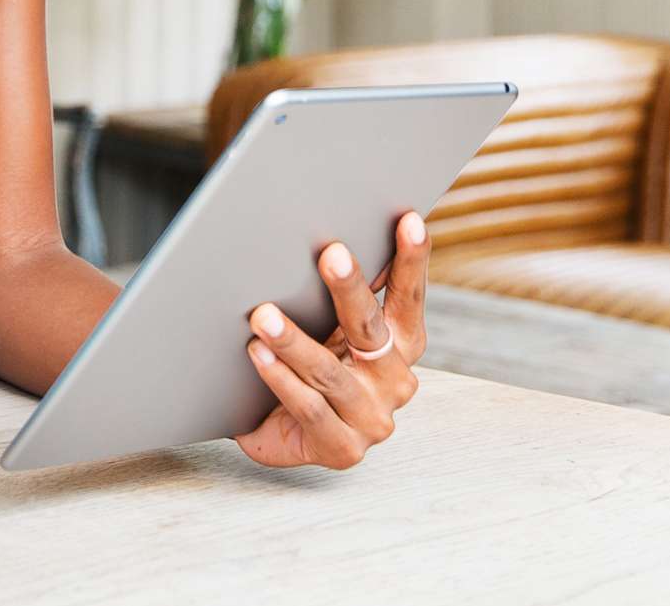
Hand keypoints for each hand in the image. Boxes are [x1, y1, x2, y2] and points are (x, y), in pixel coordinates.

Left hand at [235, 210, 429, 469]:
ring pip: (330, 372)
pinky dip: (280, 379)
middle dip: (350, 289)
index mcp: (403, 346)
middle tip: (331, 254)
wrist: (284, 433)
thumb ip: (345, 297)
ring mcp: (372, 419)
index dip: (412, 260)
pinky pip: (308, 408)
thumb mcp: (334, 330)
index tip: (407, 221)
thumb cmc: (312, 367)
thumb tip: (331, 238)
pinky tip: (258, 354)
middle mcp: (395, 381)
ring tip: (264, 315)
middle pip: (371, 328)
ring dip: (294, 341)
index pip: (409, 297)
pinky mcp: (342, 449)